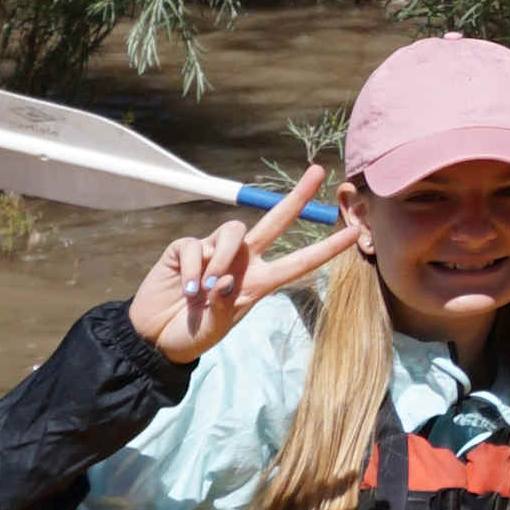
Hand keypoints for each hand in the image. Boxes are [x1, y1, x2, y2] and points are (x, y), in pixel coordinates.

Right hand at [128, 163, 335, 368]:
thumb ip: (226, 306)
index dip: (327, 248)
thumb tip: (226, 280)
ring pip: (234, 231)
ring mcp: (214, 251)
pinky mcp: (186, 249)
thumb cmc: (192, 334)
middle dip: (297, 197)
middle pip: (275, 221)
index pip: (299, 261)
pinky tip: (187, 289)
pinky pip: (196, 247)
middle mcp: (243, 261)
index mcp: (259, 281)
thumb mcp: (216, 328)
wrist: (155, 338)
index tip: (354, 233)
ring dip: (223, 258)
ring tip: (207, 290)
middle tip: (319, 172)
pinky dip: (194, 269)